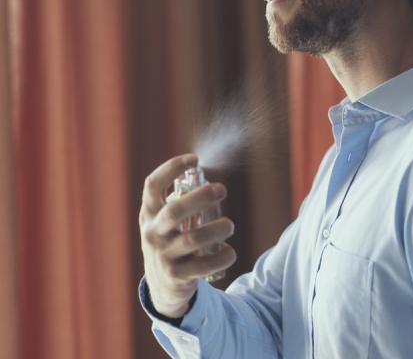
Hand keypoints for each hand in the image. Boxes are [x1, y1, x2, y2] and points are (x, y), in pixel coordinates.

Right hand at [139, 154, 236, 317]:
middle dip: (200, 197)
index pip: (152, 186)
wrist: (163, 286)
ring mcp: (163, 256)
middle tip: (222, 190)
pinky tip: (229, 251)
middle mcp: (152, 233)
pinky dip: (222, 256)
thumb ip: (179, 201)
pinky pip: (204, 265)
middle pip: (174, 211)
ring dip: (217, 229)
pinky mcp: (177, 276)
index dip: (171, 168)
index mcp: (149, 214)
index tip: (194, 159)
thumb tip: (202, 177)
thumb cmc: (171, 243)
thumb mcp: (166, 222)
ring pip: (193, 239)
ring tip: (229, 225)